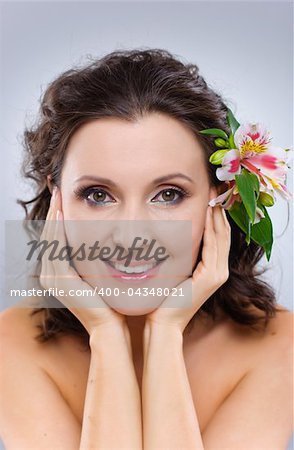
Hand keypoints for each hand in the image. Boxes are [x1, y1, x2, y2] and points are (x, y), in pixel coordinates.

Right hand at [39, 186, 126, 335]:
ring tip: (59, 194)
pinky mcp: (59, 280)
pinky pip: (56, 248)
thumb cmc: (112, 300)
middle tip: (58, 188)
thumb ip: (95, 254)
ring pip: (50, 238)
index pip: (55, 237)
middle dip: (54, 210)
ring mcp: (52, 278)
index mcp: (59, 272)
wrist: (112, 326)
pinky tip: (62, 213)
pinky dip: (57, 229)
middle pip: (49, 234)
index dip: (58, 216)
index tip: (65, 196)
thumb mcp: (100, 271)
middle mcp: (50, 274)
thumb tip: (105, 235)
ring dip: (54, 215)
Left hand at [145, 205, 230, 333]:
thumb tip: (173, 232)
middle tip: (216, 190)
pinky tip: (209, 213)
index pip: (218, 236)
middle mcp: (219, 271)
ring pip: (221, 237)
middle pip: (223, 234)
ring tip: (214, 196)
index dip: (216, 215)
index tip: (211, 196)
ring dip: (217, 215)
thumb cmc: (164, 296)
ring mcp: (218, 274)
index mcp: (212, 269)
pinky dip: (212, 228)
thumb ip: (181, 254)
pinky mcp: (212, 277)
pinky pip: (213, 247)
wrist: (162, 320)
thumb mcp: (176, 269)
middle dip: (219, 210)